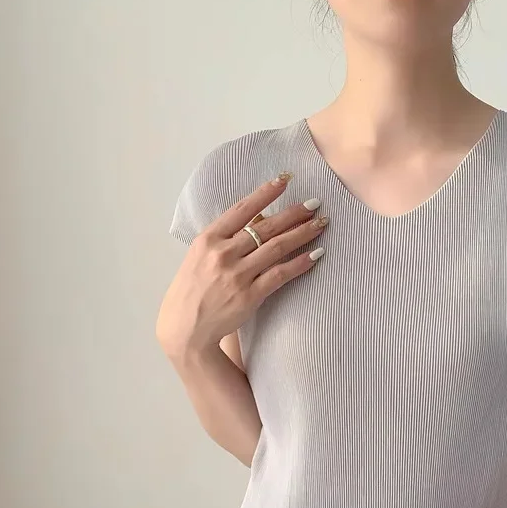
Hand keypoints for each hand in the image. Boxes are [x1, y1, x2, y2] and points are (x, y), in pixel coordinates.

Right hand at [156, 175, 327, 358]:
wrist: (185, 327)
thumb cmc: (194, 290)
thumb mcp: (200, 256)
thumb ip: (224, 239)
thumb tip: (256, 221)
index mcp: (208, 239)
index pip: (241, 209)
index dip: (265, 193)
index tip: (285, 180)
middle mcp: (223, 253)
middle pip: (265, 227)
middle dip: (294, 213)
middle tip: (316, 204)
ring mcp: (237, 275)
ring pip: (276, 247)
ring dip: (302, 234)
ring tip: (321, 224)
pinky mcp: (249, 296)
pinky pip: (280, 275)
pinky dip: (300, 263)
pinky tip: (315, 255)